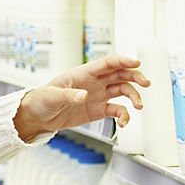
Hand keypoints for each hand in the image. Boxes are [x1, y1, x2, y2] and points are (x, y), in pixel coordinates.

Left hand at [13, 55, 149, 140]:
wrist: (38, 117)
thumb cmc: (42, 99)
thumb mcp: (52, 96)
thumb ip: (69, 95)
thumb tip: (84, 95)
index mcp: (84, 73)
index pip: (108, 63)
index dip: (123, 61)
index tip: (136, 64)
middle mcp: (94, 82)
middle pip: (120, 74)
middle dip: (135, 77)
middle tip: (146, 83)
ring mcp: (98, 96)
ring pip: (123, 91)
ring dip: (134, 96)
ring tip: (139, 106)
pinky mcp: (98, 110)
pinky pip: (116, 110)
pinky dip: (124, 115)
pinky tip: (124, 122)